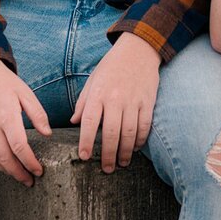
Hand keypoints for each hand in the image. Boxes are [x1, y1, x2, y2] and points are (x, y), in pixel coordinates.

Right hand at [0, 59, 51, 186]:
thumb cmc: (5, 82)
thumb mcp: (25, 93)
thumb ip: (37, 114)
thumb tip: (47, 134)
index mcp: (7, 115)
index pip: (19, 147)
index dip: (30, 162)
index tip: (39, 170)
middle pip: (5, 158)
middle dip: (19, 173)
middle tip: (31, 180)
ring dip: (7, 171)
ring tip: (20, 177)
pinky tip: (5, 166)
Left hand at [70, 33, 160, 172]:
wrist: (138, 50)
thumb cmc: (111, 66)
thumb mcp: (92, 80)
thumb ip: (83, 102)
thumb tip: (73, 122)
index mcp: (98, 93)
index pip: (89, 122)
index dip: (86, 141)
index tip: (84, 157)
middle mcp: (115, 98)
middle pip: (111, 133)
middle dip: (108, 155)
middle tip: (106, 169)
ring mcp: (133, 101)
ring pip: (129, 133)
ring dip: (125, 152)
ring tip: (122, 163)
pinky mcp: (147, 102)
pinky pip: (144, 126)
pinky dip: (140, 140)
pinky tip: (135, 148)